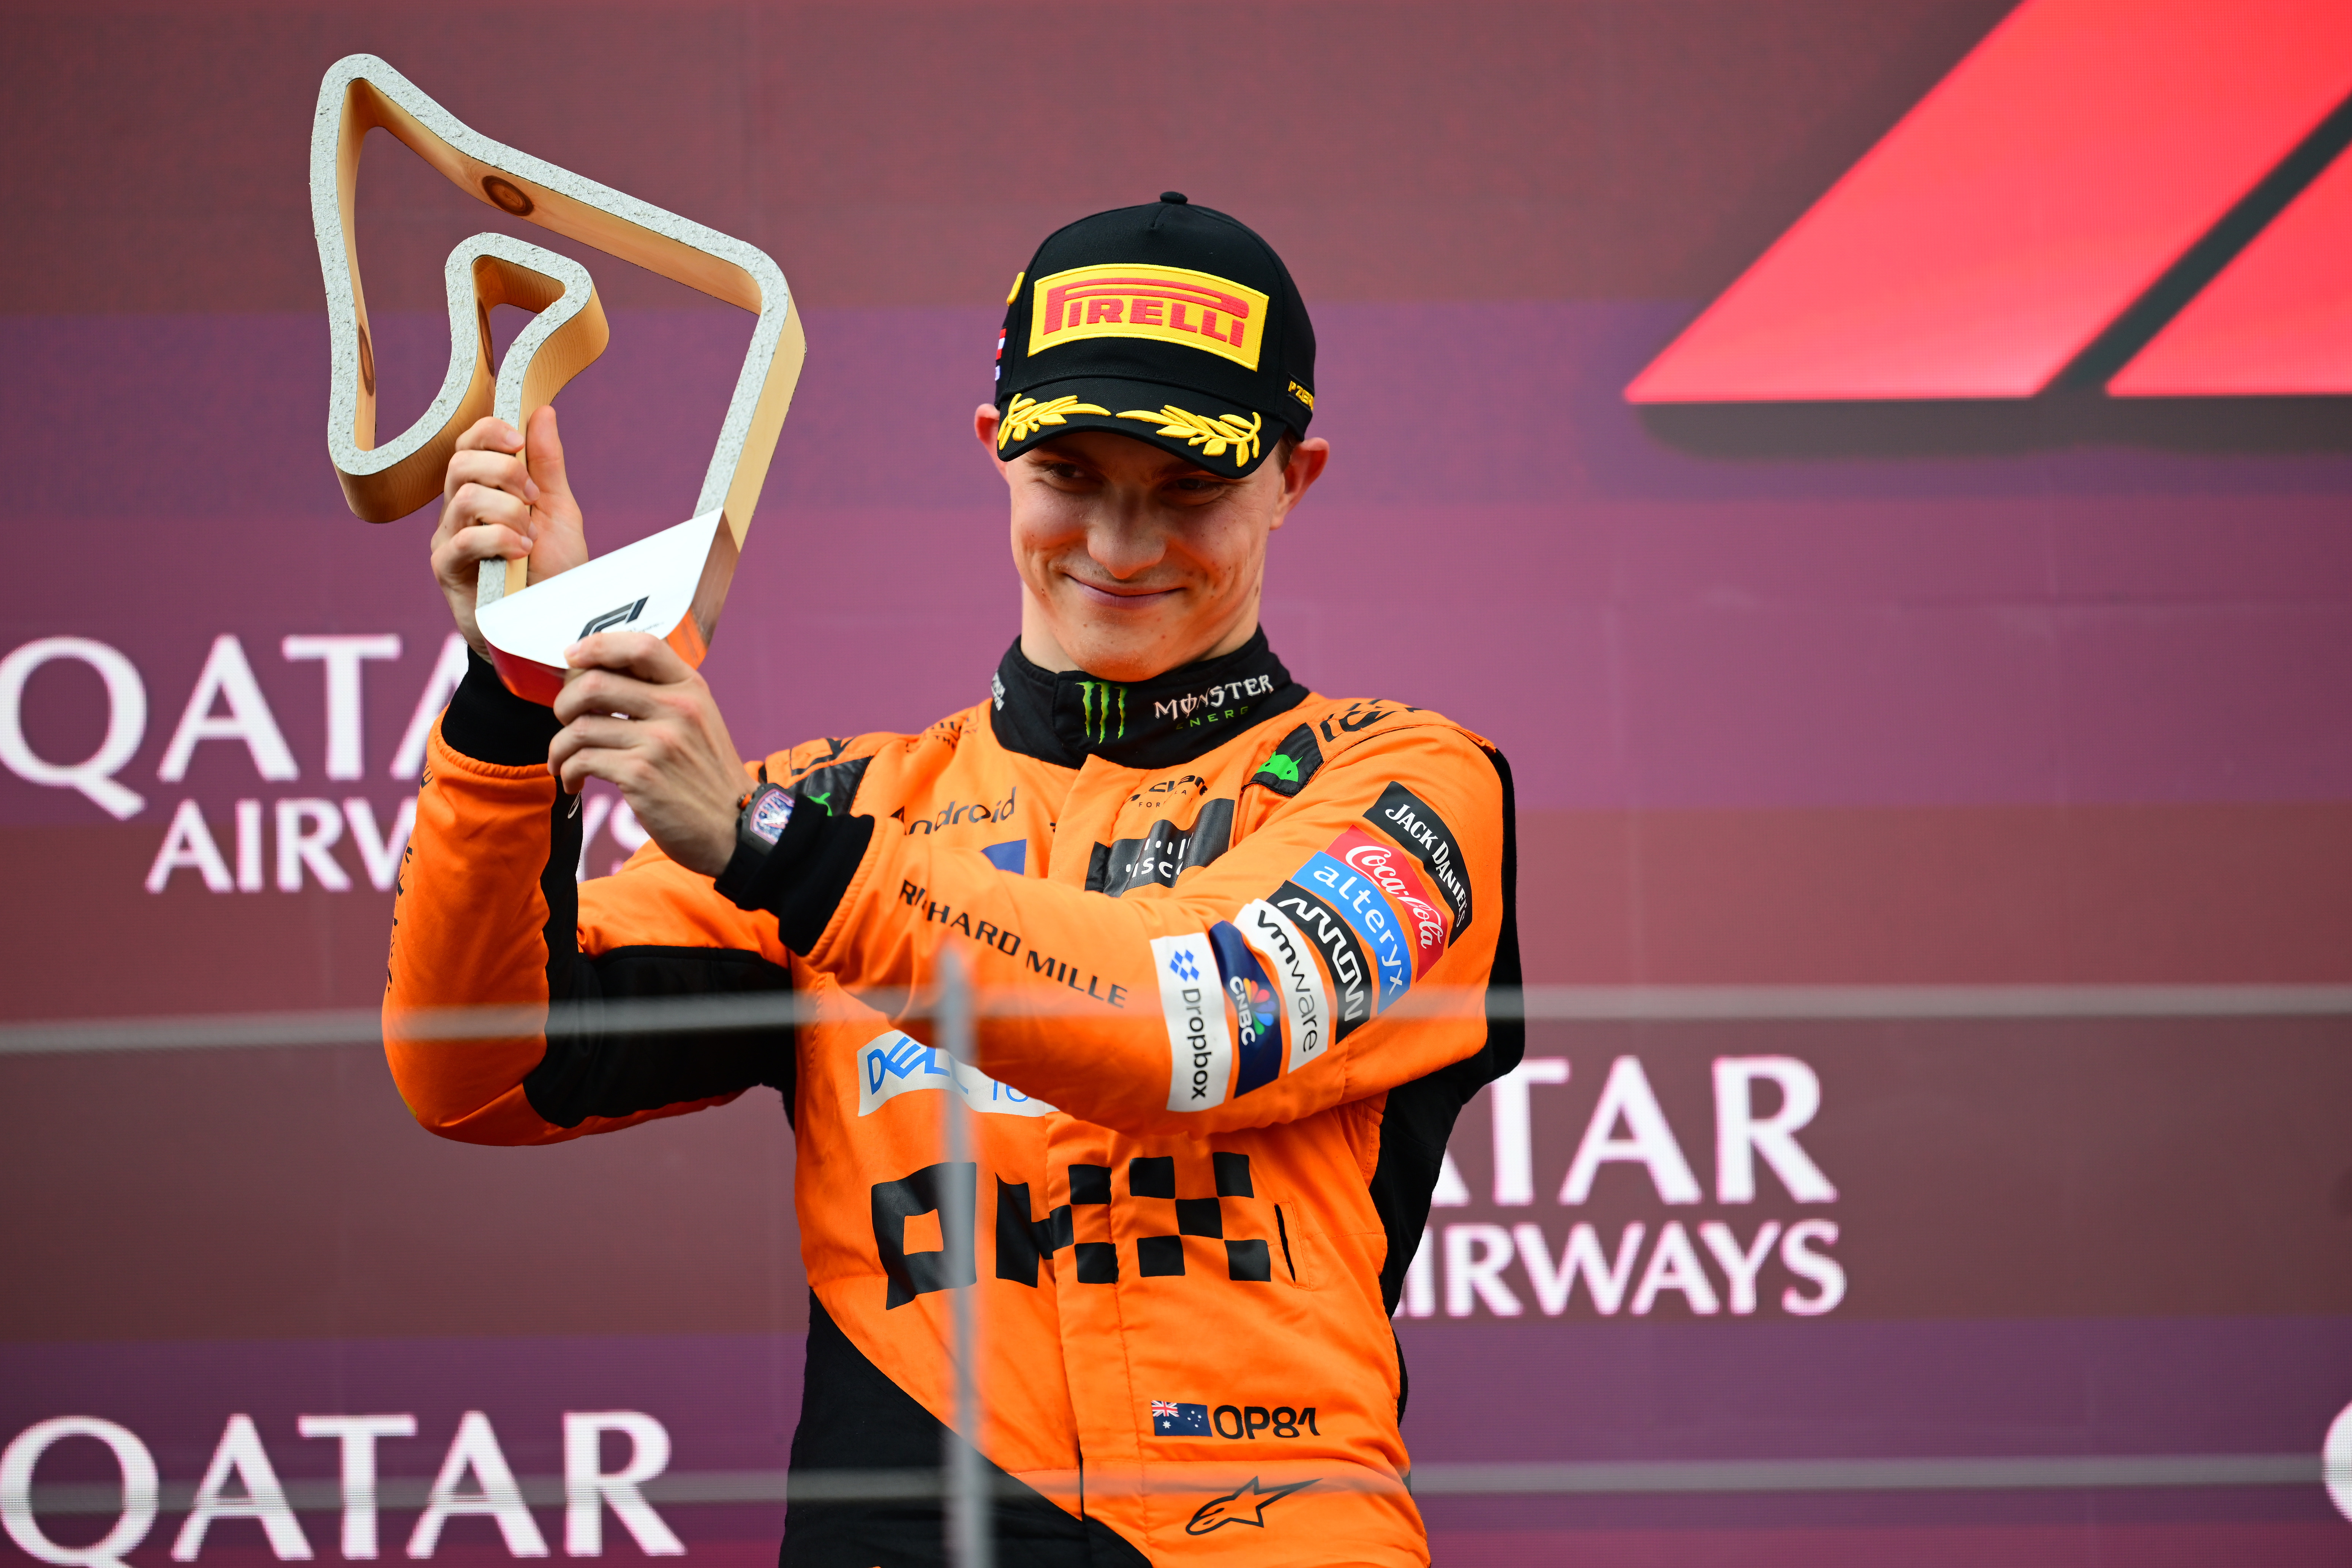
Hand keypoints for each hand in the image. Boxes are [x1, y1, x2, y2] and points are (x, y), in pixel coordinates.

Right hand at [430, 406, 589, 654]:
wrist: (550, 625)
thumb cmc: (552, 572)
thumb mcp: (559, 511)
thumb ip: (547, 465)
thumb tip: (541, 411)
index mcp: (483, 490)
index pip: (469, 444)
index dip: (489, 432)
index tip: (518, 440)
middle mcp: (458, 511)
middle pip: (460, 464)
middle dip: (505, 471)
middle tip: (534, 498)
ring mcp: (449, 539)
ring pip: (463, 497)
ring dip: (508, 510)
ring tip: (531, 537)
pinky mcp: (447, 570)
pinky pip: (463, 539)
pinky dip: (498, 538)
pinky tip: (521, 551)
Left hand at [548, 632, 748, 877]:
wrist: (736, 829)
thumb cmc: (709, 778)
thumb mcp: (699, 721)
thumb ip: (662, 696)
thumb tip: (600, 679)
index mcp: (691, 689)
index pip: (640, 646)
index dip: (597, 645)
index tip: (572, 656)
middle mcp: (677, 709)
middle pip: (594, 683)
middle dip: (564, 703)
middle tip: (564, 720)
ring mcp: (659, 742)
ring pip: (580, 727)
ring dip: (559, 745)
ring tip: (563, 760)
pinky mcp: (641, 775)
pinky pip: (582, 761)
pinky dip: (568, 771)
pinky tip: (574, 781)